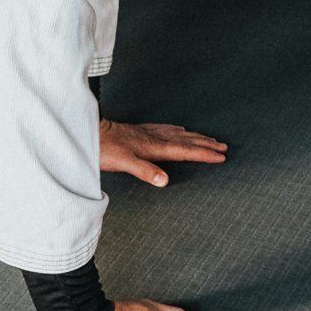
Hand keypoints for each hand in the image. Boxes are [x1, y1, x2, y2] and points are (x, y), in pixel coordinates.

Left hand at [99, 118, 226, 186]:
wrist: (87, 132)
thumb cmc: (103, 149)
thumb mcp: (123, 163)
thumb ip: (145, 171)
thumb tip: (165, 180)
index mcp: (154, 147)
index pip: (185, 151)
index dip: (204, 154)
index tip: (221, 156)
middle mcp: (153, 138)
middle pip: (186, 140)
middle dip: (205, 144)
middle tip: (223, 146)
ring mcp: (146, 133)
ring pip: (177, 134)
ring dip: (194, 136)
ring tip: (208, 138)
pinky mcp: (138, 131)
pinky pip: (164, 129)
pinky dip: (176, 130)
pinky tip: (177, 129)